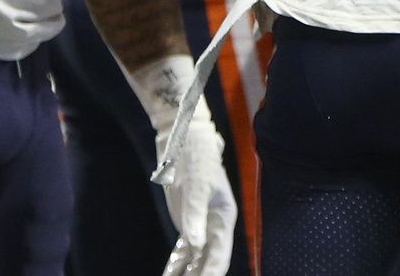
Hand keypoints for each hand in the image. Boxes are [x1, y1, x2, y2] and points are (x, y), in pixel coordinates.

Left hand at [158, 118, 235, 275]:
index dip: (213, 271)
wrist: (182, 138)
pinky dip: (176, 265)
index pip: (220, 253)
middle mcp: (214, 226)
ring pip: (195, 259)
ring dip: (188, 274)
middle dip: (201, 275)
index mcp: (223, 217)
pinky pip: (181, 251)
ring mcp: (199, 225)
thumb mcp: (197, 185)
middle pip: (209, 260)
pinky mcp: (185, 223)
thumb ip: (196, 216)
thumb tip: (196, 246)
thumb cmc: (196, 158)